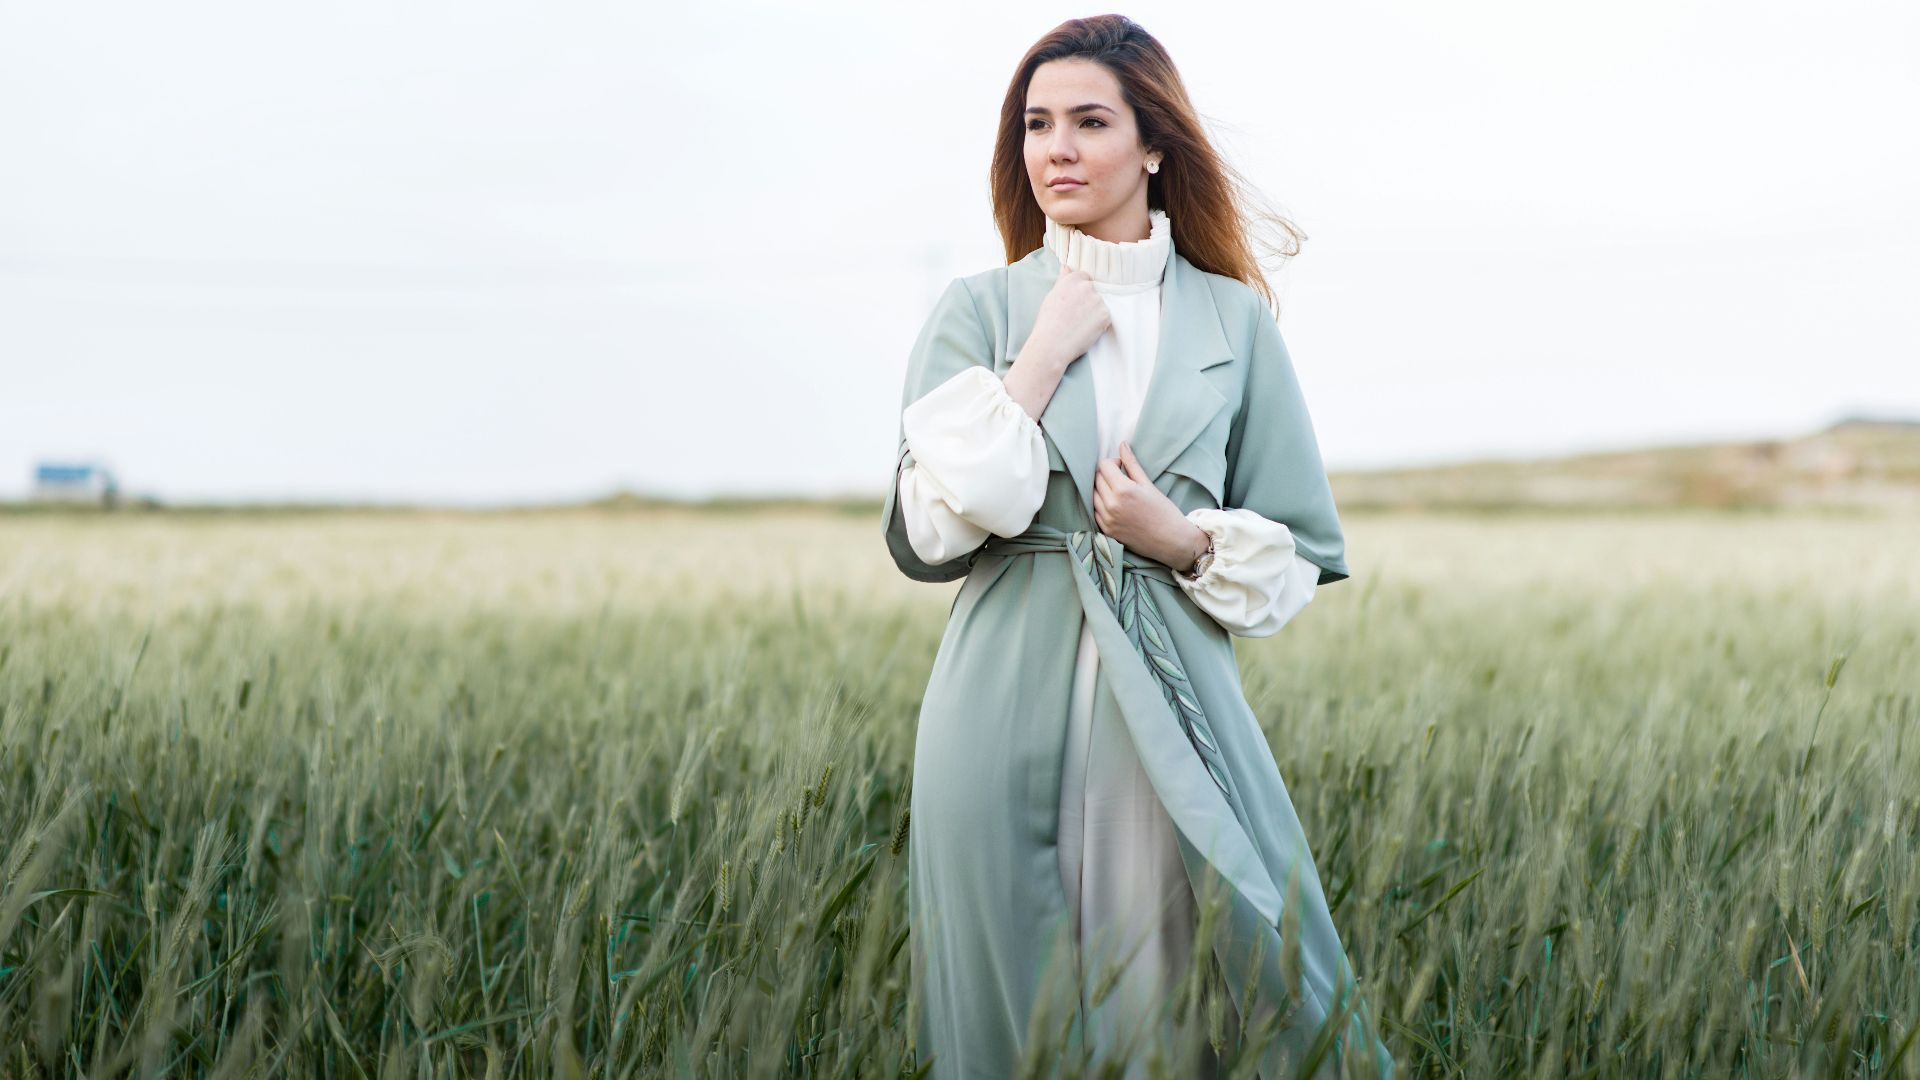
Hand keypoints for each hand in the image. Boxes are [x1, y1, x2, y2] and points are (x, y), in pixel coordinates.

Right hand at [1024, 260, 1110, 370]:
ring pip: (1100, 304)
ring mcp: (1097, 300)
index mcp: (1072, 279)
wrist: (1052, 344)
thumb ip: (1063, 280)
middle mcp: (1086, 286)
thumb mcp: (1051, 296)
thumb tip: (1067, 267)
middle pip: (1094, 291)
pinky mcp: (1105, 314)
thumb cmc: (1048, 323)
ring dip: (1094, 313)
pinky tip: (1086, 330)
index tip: (1076, 301)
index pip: (1085, 277)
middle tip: (1077, 316)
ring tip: (1080, 325)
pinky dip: (1099, 324)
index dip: (1081, 290)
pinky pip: (1106, 317)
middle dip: (1088, 301)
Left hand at [1093, 441, 1210, 570]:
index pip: (1103, 466)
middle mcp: (1111, 505)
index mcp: (1122, 490)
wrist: (1170, 540)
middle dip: (1106, 474)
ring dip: (1101, 489)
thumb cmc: (1163, 511)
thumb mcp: (1148, 484)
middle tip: (1120, 478)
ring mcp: (1106, 519)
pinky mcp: (1106, 530)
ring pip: (1092, 495)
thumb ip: (1131, 464)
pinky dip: (1100, 504)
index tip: (1121, 466)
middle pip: (1096, 479)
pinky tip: (1115, 505)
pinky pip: (1094, 511)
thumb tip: (1122, 444)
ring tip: (1117, 492)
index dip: (1112, 462)